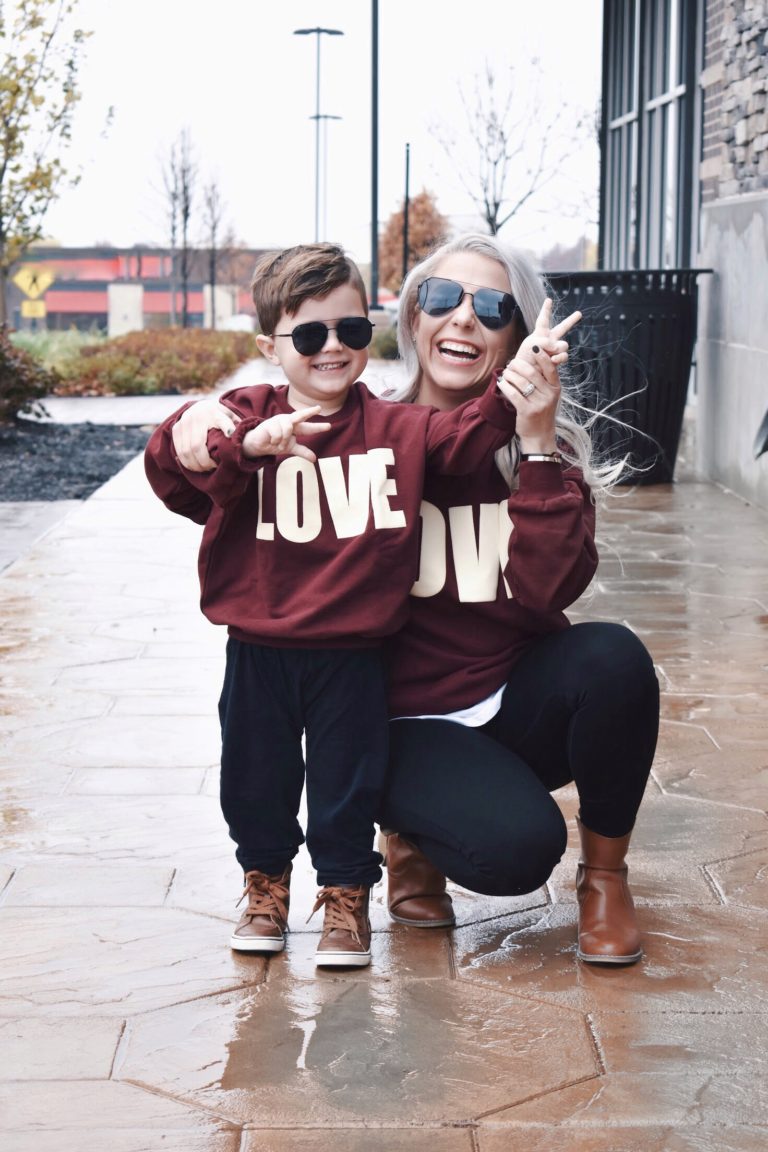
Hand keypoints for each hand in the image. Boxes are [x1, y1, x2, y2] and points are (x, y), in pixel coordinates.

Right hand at [173, 401, 240, 470]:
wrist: (200, 407)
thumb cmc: (220, 417)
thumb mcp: (230, 417)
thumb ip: (237, 426)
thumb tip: (247, 440)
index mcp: (214, 412)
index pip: (222, 421)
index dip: (227, 428)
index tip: (230, 435)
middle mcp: (197, 416)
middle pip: (197, 446)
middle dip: (205, 462)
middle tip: (213, 467)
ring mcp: (184, 422)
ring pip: (186, 451)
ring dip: (195, 465)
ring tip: (205, 469)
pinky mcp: (176, 428)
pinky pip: (179, 451)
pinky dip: (186, 462)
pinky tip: (195, 466)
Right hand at [243, 406, 331, 462]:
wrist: (259, 445)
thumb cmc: (275, 443)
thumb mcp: (290, 448)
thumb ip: (302, 452)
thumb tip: (314, 459)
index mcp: (295, 427)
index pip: (308, 427)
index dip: (318, 427)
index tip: (329, 426)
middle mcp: (288, 422)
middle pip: (300, 415)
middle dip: (309, 412)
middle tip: (318, 408)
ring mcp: (279, 421)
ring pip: (288, 429)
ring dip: (283, 440)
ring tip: (278, 444)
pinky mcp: (270, 424)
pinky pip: (278, 433)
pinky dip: (276, 440)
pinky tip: (271, 440)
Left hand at [496, 299, 581, 452]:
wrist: (539, 436)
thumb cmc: (541, 412)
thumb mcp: (548, 396)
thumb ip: (543, 380)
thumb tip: (533, 360)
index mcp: (555, 388)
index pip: (550, 367)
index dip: (541, 356)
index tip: (533, 348)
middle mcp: (549, 395)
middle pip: (532, 372)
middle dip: (519, 365)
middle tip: (511, 363)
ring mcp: (539, 404)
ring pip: (521, 382)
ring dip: (510, 374)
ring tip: (505, 373)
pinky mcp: (527, 411)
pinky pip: (514, 394)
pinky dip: (505, 386)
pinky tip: (501, 383)